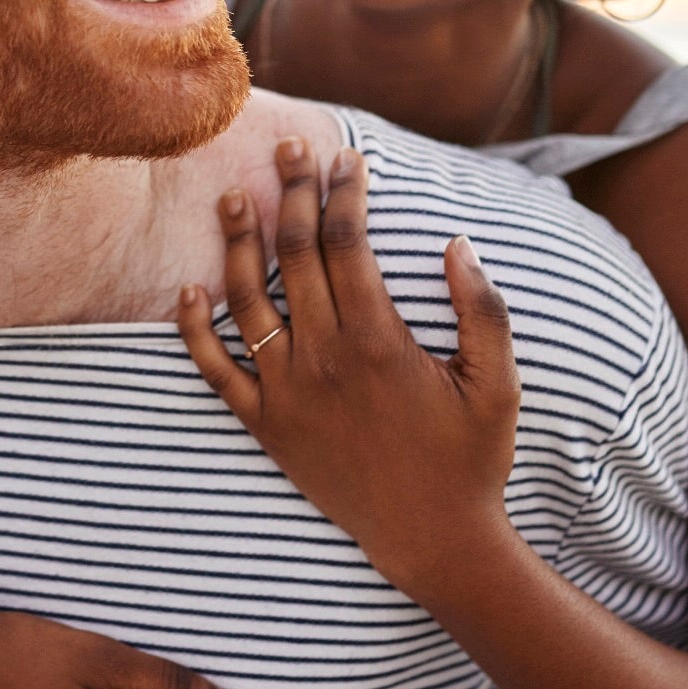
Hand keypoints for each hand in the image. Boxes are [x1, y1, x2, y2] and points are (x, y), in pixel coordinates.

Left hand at [174, 138, 522, 602]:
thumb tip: (456, 243)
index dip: (343, 194)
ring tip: (233, 197)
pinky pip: (216, 372)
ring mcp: (288, 392)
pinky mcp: (265, 427)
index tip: (345, 159)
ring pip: (248, 301)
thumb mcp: (498, 383)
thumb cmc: (471, 458)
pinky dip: (195, 330)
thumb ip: (483, 310)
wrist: (433, 539)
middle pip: (295, 256)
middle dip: (292, 194)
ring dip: (238, 244)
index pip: (347, 244)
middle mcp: (324, 359)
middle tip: (287, 149)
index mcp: (379, 341)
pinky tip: (188, 291)